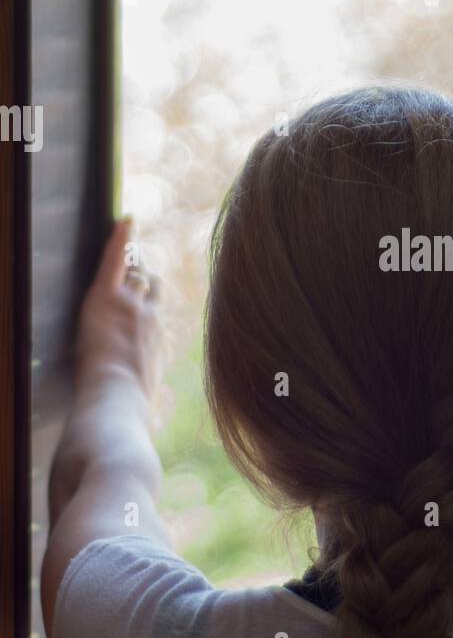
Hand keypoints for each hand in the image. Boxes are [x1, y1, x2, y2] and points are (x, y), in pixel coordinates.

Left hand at [74, 217, 163, 401]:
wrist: (116, 399)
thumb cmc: (129, 409)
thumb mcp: (146, 403)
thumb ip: (151, 401)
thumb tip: (153, 417)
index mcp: (159, 342)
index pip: (157, 313)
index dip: (150, 305)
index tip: (146, 303)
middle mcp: (152, 318)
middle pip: (152, 288)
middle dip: (143, 280)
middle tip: (132, 273)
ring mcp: (132, 305)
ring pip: (137, 274)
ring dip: (129, 264)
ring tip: (124, 252)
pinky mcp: (109, 296)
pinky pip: (115, 259)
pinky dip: (121, 238)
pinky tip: (127, 220)